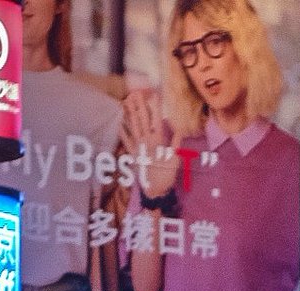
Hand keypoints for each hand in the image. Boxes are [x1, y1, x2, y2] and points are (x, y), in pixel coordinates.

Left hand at [122, 87, 179, 201]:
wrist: (154, 190)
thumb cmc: (167, 175)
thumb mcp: (175, 159)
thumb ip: (176, 143)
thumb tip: (180, 129)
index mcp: (157, 141)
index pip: (156, 119)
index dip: (156, 106)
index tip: (155, 93)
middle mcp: (146, 141)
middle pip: (142, 119)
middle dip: (140, 105)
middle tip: (137, 91)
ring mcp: (137, 147)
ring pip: (133, 126)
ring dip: (130, 113)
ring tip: (127, 101)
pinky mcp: (132, 154)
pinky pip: (126, 141)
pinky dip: (122, 132)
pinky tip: (119, 122)